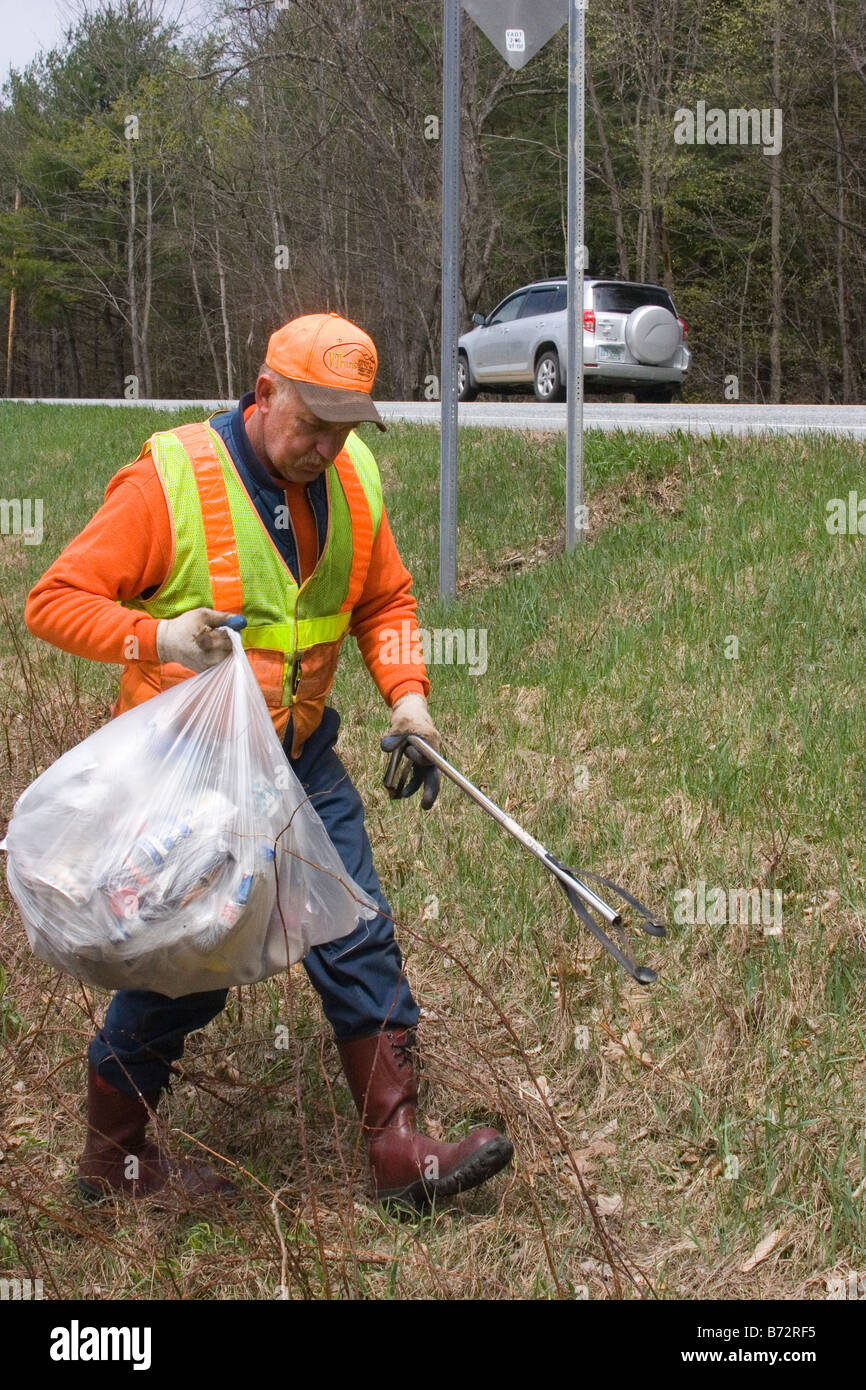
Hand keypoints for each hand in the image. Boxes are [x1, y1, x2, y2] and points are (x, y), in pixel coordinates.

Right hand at [155, 608, 244, 672]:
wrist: (166, 643)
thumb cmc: (184, 626)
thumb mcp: (202, 615)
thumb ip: (222, 617)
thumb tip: (239, 619)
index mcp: (209, 642)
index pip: (232, 639)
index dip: (231, 631)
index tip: (223, 627)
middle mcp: (210, 658)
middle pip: (232, 650)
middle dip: (228, 641)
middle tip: (216, 635)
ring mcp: (208, 667)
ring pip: (227, 658)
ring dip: (224, 649)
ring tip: (211, 642)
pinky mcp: (206, 672)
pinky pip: (220, 664)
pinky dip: (218, 656)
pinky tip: (208, 650)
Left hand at [381, 692, 440, 809]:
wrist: (409, 711)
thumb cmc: (407, 715)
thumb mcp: (399, 722)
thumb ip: (393, 735)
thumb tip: (385, 747)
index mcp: (431, 742)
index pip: (430, 758)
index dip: (423, 763)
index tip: (411, 757)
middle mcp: (430, 753)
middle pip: (433, 774)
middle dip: (430, 791)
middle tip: (425, 806)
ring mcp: (423, 758)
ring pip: (421, 777)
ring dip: (411, 788)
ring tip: (397, 797)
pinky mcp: (415, 761)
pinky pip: (412, 775)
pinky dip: (403, 782)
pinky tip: (393, 791)